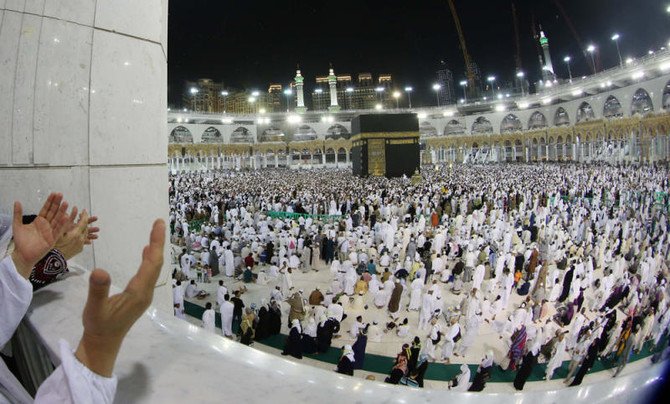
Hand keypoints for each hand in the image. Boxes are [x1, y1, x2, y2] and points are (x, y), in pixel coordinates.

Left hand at [11, 193, 73, 277]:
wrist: (22, 255)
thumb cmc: (20, 242)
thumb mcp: (17, 225)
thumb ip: (17, 214)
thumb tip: (17, 201)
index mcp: (39, 221)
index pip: (46, 209)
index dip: (50, 201)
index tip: (54, 193)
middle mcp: (46, 225)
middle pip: (53, 212)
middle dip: (57, 204)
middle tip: (61, 194)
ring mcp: (50, 232)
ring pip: (57, 220)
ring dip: (62, 212)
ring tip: (66, 203)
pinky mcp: (53, 239)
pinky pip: (58, 230)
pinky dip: (62, 224)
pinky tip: (65, 217)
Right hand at [55, 210, 99, 259]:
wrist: (54, 260)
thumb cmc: (53, 245)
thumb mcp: (57, 232)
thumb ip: (64, 221)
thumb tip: (68, 212)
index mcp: (76, 234)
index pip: (84, 222)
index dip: (84, 215)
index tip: (84, 211)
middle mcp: (81, 239)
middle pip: (86, 228)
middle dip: (85, 221)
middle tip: (81, 216)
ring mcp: (81, 245)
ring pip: (85, 234)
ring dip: (85, 228)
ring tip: (82, 224)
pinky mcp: (79, 249)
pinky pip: (83, 240)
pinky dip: (82, 235)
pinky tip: (79, 234)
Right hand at [75, 219, 164, 376]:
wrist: (103, 344)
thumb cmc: (99, 326)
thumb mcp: (94, 309)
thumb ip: (98, 290)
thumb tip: (100, 271)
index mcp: (139, 292)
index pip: (152, 263)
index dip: (156, 243)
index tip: (158, 225)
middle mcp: (146, 292)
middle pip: (156, 263)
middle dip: (158, 242)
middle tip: (158, 222)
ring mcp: (144, 294)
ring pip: (153, 268)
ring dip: (155, 250)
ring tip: (155, 232)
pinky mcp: (139, 296)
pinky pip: (148, 273)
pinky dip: (149, 259)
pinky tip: (146, 252)